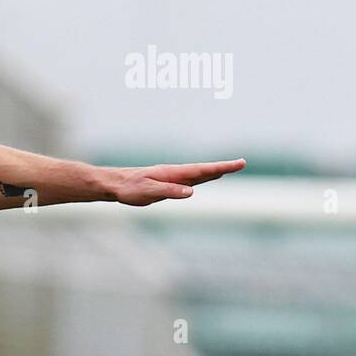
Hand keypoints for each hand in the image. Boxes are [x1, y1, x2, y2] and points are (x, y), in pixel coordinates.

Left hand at [109, 158, 246, 206]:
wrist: (113, 185)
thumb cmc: (129, 188)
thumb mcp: (148, 191)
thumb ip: (169, 191)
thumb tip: (191, 191)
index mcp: (172, 173)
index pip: (201, 170)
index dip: (221, 167)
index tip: (239, 163)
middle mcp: (174, 173)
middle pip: (203, 170)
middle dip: (222, 167)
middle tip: (242, 163)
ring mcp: (171, 178)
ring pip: (197, 175)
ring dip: (213, 172)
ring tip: (230, 169)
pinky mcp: (166, 184)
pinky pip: (188, 181)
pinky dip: (201, 178)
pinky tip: (206, 179)